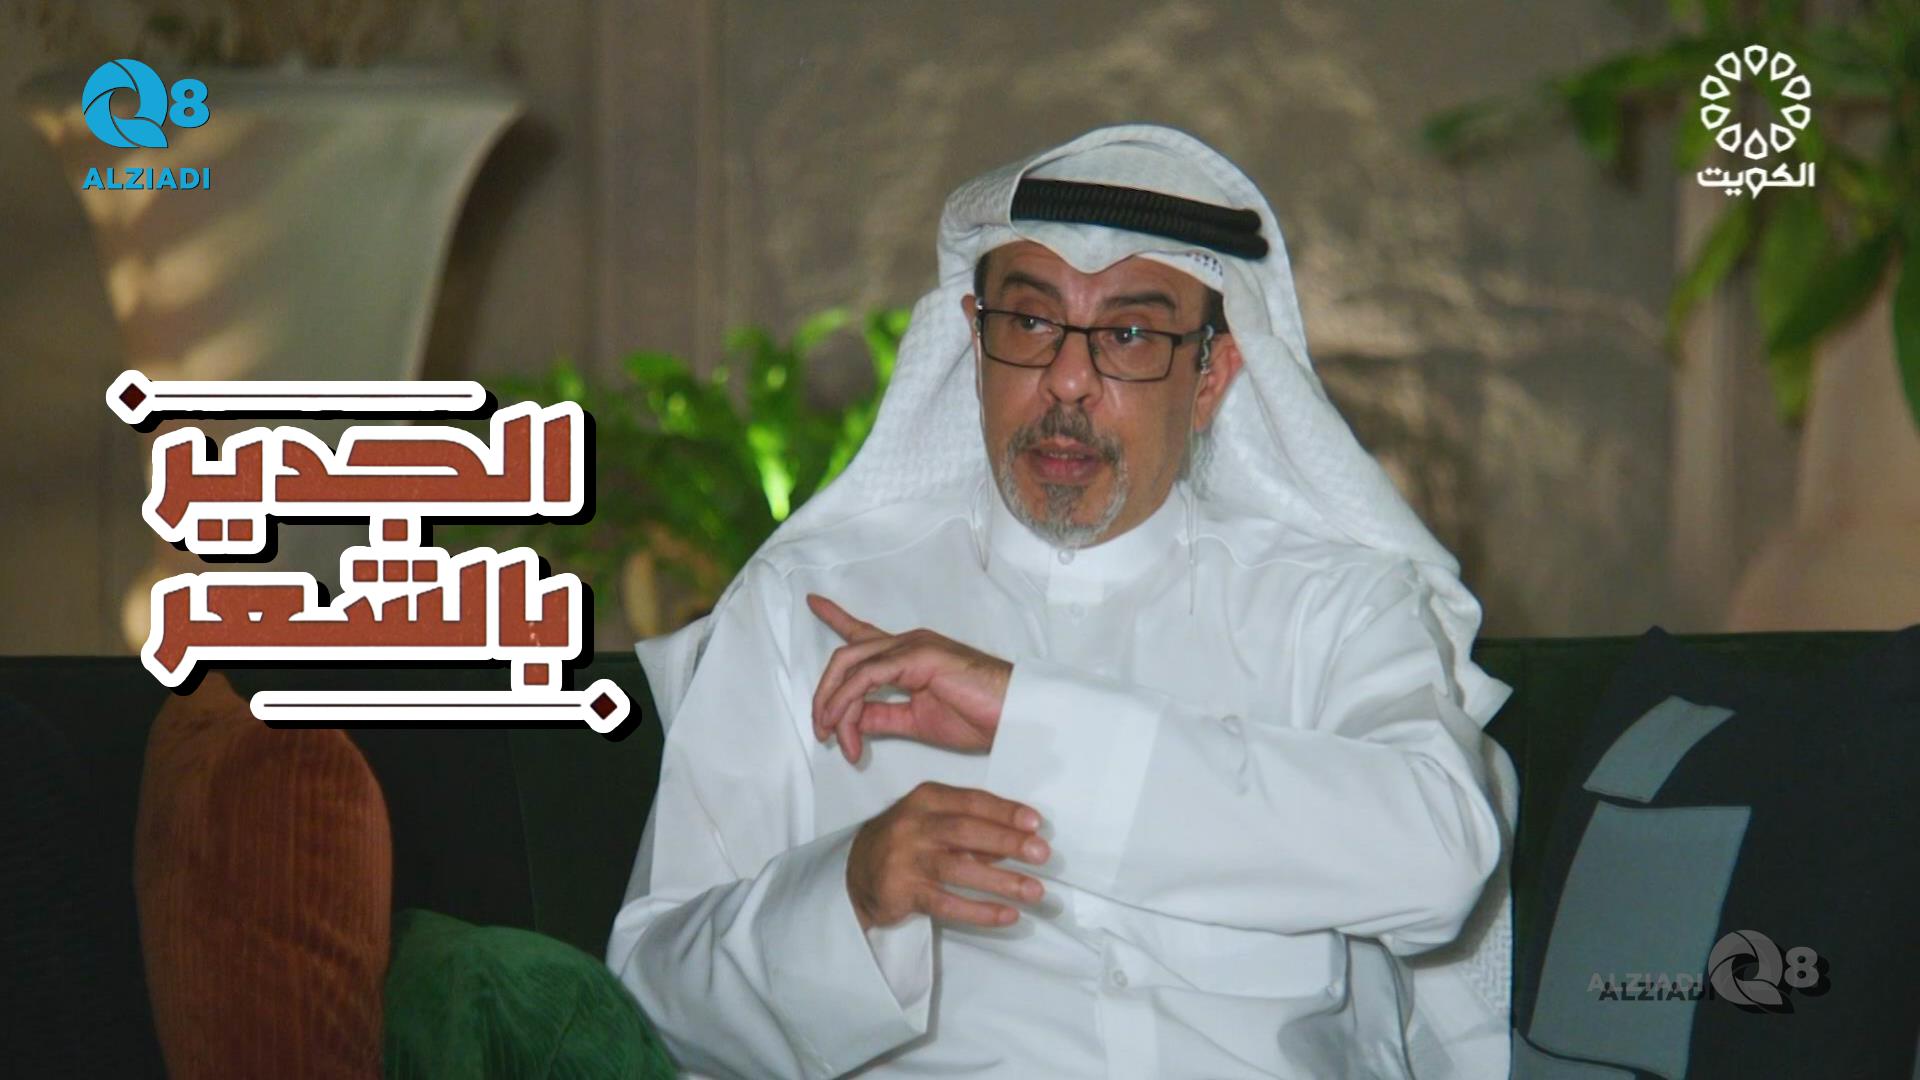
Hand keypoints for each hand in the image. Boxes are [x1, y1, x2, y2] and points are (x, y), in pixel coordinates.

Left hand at [808, 594, 1011, 762]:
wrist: (1014, 715)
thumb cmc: (978, 716)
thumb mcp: (917, 721)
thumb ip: (883, 717)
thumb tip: (852, 721)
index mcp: (908, 655)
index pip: (864, 634)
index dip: (837, 617)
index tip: (813, 602)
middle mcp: (906, 643)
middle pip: (847, 655)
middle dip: (824, 692)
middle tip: (820, 728)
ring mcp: (912, 646)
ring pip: (851, 664)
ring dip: (832, 702)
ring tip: (829, 734)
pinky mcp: (917, 657)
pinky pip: (867, 677)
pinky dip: (848, 702)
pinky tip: (844, 726)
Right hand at [847, 781, 1048, 930]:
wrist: (857, 873)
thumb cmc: (906, 842)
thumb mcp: (932, 820)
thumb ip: (969, 825)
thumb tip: (1019, 838)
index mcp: (926, 799)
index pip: (971, 801)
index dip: (1005, 812)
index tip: (1036, 823)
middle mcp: (914, 826)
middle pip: (967, 831)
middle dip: (1008, 842)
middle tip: (1042, 854)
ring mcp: (907, 860)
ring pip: (959, 869)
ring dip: (1001, 881)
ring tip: (1035, 891)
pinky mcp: (903, 892)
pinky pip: (947, 904)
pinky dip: (980, 911)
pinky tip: (1007, 915)